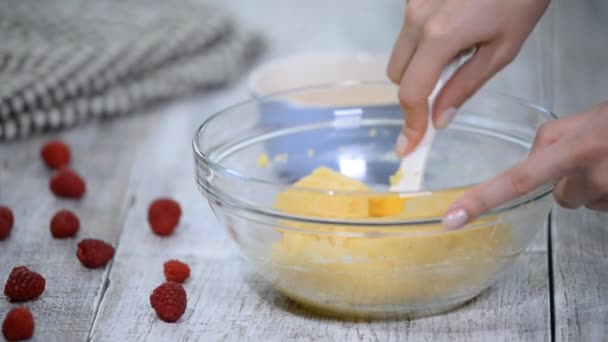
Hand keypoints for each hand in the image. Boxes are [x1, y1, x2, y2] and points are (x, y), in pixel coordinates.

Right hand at [387, 0, 549, 154]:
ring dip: (418, 67)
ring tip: (457, 53)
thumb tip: (439, 119)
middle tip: (442, 96)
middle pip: (397, 75)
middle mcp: (417, 18)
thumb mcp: (501, 50)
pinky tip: (453, 33)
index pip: (412, 92)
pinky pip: (407, 33)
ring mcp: (413, 3)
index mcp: (441, 35)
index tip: (410, 144)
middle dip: (414, 92)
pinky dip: (422, 45)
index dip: (410, 122)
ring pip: (399, 54)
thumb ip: (465, 87)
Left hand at [443, 102, 607, 229]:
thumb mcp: (587, 118)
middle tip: (595, 156)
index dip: (480, 201)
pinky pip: (606, 205)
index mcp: (575, 150)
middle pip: (561, 197)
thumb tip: (534, 155)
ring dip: (594, 186)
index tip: (452, 218)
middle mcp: (593, 178)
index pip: (515, 181)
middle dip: (570, 181)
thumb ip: (552, 138)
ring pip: (586, 203)